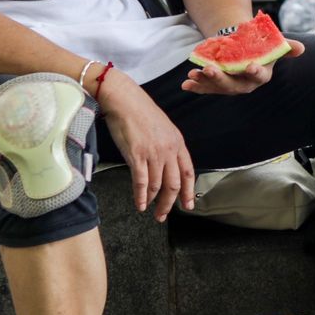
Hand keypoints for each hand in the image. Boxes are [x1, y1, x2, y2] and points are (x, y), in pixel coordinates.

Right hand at [98, 73, 195, 221]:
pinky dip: (141, 196)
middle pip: (174, 183)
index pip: (188, 172)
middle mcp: (169, 149)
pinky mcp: (137, 155)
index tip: (188, 205)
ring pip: (158, 185)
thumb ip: (167, 147)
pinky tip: (140, 204)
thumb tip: (166, 165)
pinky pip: (141, 182)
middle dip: (170, 202)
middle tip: (164, 214)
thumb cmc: (141, 113)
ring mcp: (154, 153)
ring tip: (150, 210)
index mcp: (178, 143)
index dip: (188, 191)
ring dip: (154, 202)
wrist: (125, 100)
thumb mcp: (163, 129)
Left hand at [182, 38, 302, 94]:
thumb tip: (301, 49)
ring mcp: (229, 85)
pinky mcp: (215, 85)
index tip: (250, 66)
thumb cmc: (259, 45)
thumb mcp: (272, 43)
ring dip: (204, 82)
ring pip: (217, 87)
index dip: (255, 72)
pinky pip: (205, 87)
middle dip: (220, 78)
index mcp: (261, 75)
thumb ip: (285, 46)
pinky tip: (186, 83)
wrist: (242, 46)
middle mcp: (245, 84)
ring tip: (193, 73)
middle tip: (209, 69)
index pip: (259, 76)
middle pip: (233, 85)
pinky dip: (196, 85)